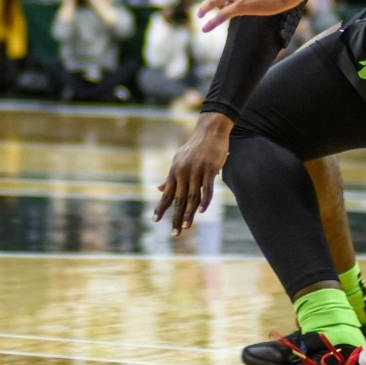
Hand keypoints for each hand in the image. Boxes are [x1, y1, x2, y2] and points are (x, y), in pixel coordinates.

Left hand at [153, 113, 232, 233]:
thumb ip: (170, 177)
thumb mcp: (179, 160)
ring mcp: (197, 170)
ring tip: (186, 227)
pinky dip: (205, 201)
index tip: (155, 220)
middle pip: (179, 199)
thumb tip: (159, 189)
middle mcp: (183, 171)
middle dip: (176, 217)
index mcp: (175, 171)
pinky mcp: (210, 168)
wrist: (210, 131)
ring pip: (192, 196)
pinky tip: (202, 211)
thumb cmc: (195, 148)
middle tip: (174, 233)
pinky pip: (207, 188)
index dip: (161, 207)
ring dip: (189, 213)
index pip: (167, 193)